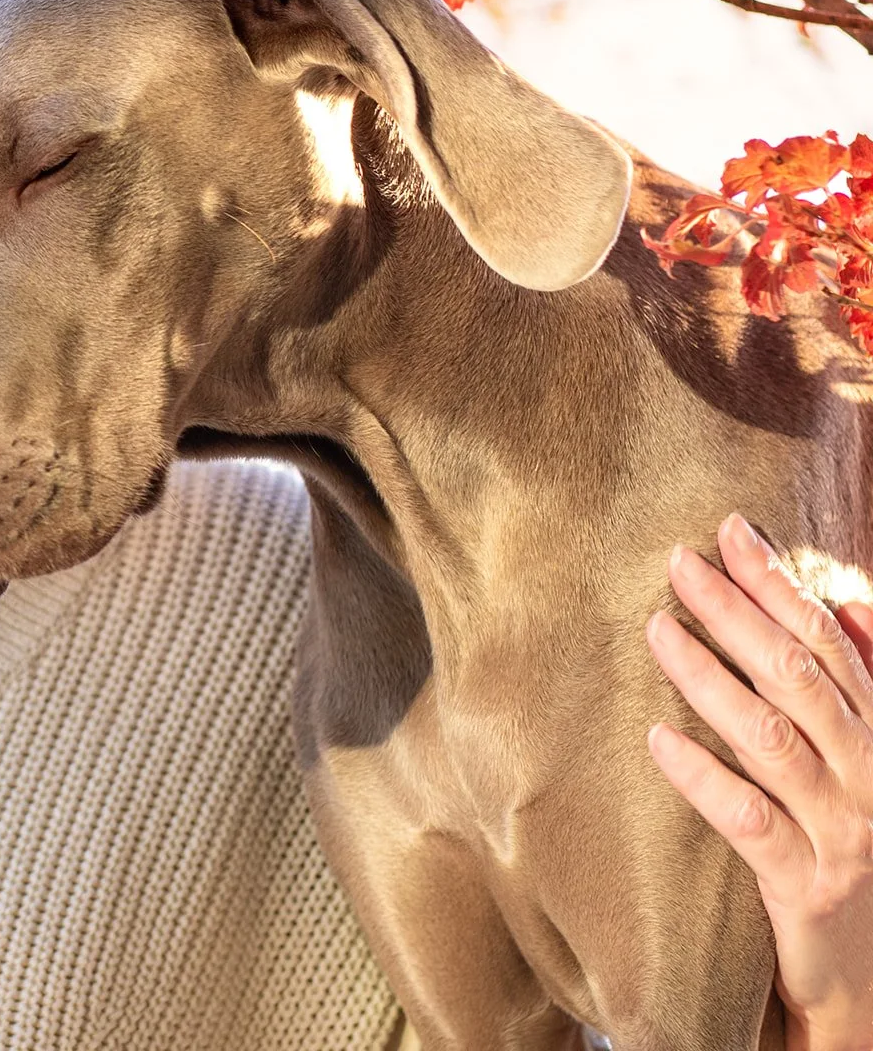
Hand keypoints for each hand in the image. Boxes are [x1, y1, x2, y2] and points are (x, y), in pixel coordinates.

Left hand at [645, 512, 872, 1050]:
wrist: (866, 978)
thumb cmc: (846, 849)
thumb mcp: (861, 763)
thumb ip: (855, 687)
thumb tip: (847, 604)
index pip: (825, 642)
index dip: (780, 582)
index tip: (730, 529)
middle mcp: (868, 775)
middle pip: (797, 676)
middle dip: (738, 611)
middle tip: (678, 561)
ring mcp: (842, 831)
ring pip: (772, 738)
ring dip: (711, 678)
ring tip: (655, 629)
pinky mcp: (808, 886)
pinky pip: (750, 823)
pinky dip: (703, 777)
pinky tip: (657, 741)